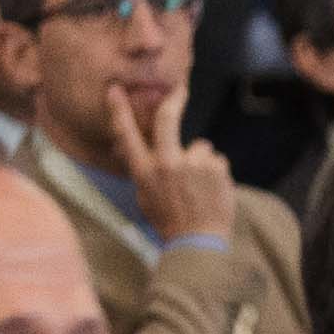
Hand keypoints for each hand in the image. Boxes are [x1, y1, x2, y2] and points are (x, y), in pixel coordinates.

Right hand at [103, 88, 241, 245]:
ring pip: (200, 147)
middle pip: (166, 119)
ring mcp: (193, 164)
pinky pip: (217, 161)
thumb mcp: (146, 198)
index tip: (116, 91)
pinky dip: (217, 173)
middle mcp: (166, 164)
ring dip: (202, 161)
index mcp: (144, 172)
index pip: (126, 134)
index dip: (119, 110)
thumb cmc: (170, 222)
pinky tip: (213, 191)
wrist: (198, 243)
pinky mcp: (216, 168)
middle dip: (173, 99)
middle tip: (180, 90)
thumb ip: (146, 172)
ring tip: (201, 187)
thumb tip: (145, 152)